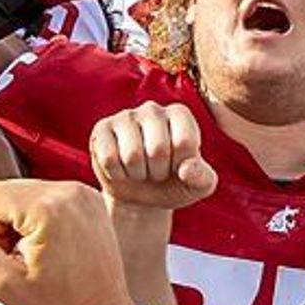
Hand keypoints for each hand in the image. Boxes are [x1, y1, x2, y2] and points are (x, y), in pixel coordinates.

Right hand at [0, 175, 138, 304]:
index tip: (10, 257)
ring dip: (24, 221)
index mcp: (48, 207)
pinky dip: (44, 218)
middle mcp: (70, 190)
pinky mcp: (93, 200)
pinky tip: (54, 248)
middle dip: (6, 222)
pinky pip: (50, 196)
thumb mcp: (1, 285)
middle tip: (24, 259)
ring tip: (40, 256)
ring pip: (28, 192)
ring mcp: (86, 193)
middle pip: (10, 189)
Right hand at [87, 99, 218, 210]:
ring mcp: (124, 116)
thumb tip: (186, 169)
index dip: (181, 167)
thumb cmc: (173, 184)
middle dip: (158, 172)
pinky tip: (121, 169)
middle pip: (157, 149)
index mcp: (180, 114)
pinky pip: (109, 159)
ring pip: (132, 156)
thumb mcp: (197, 187)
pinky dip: (116, 174)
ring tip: (140, 170)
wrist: (140, 195)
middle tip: (156, 171)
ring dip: (137, 174)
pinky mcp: (101, 129)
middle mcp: (153, 109)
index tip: (178, 168)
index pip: (185, 143)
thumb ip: (203, 179)